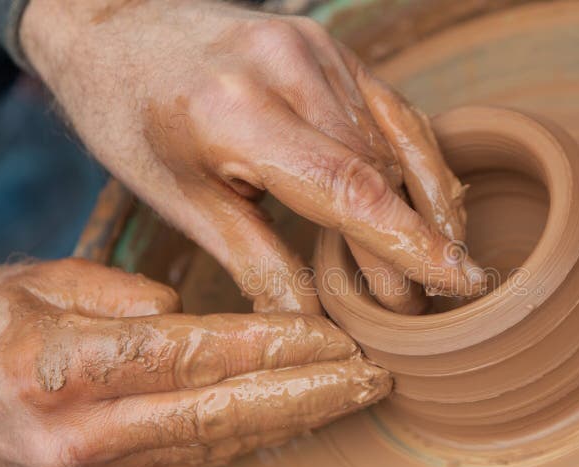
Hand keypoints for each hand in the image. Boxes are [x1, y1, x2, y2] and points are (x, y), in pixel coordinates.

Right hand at [0, 259, 389, 466]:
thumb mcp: (40, 284)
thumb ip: (120, 296)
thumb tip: (188, 313)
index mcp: (66, 367)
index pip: (194, 355)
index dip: (272, 348)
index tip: (335, 338)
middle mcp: (88, 430)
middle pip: (222, 412)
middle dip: (308, 395)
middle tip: (372, 377)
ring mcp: (103, 466)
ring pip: (222, 443)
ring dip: (296, 420)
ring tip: (355, 397)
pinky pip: (203, 456)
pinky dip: (260, 436)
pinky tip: (303, 418)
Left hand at [20, 0, 483, 314]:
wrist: (118, 28)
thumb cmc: (133, 118)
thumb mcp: (182, 203)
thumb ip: (257, 263)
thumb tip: (314, 325)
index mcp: (236, 112)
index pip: (349, 188)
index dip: (412, 243)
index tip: (460, 282)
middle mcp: (288, 68)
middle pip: (380, 172)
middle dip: (413, 242)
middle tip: (423, 302)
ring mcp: (317, 49)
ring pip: (397, 140)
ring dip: (426, 203)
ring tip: (443, 257)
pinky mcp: (331, 48)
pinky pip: (392, 110)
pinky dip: (417, 159)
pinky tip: (431, 200)